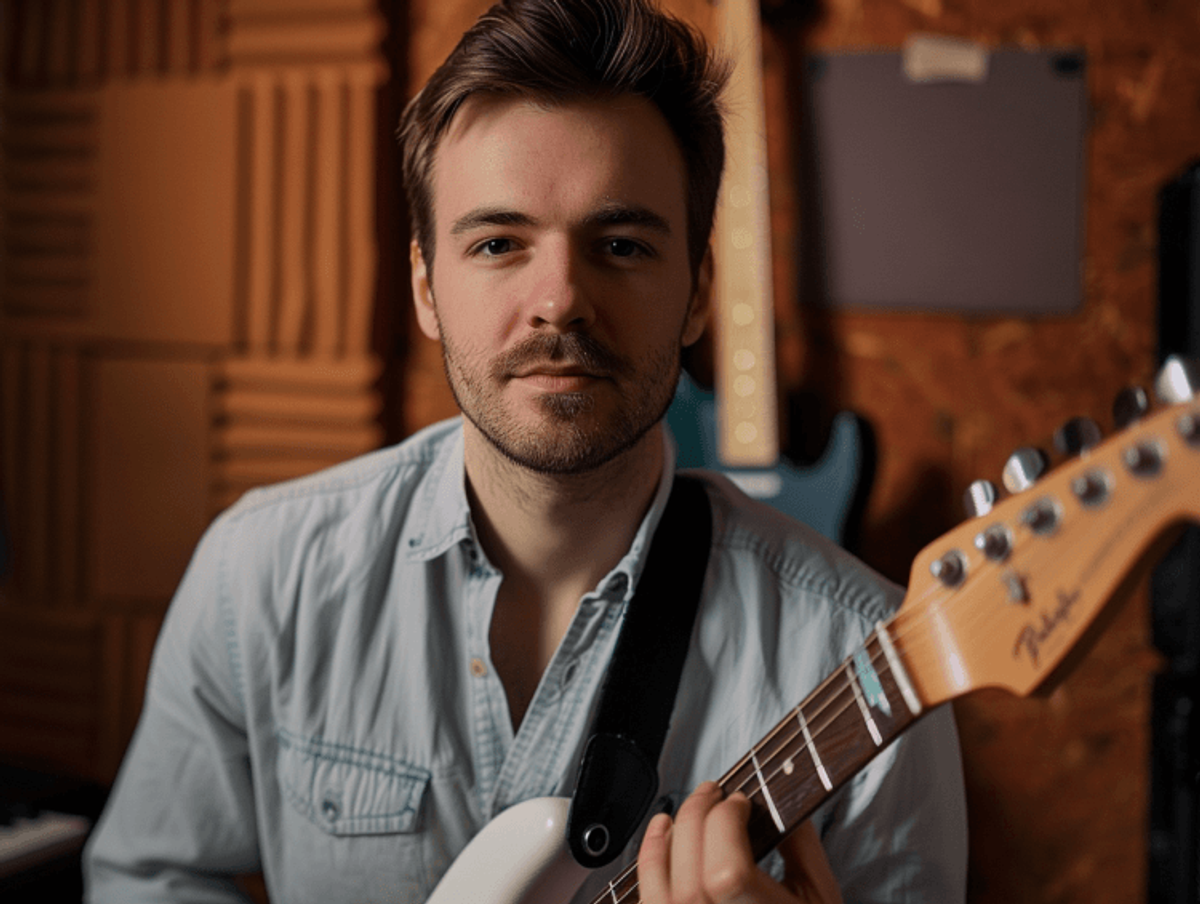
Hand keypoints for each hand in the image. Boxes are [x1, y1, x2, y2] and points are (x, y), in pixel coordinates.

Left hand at [637, 781, 842, 903]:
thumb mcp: (820, 896)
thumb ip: (802, 848)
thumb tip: (777, 799)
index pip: (727, 874)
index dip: (728, 826)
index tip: (741, 801)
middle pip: (691, 873)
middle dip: (698, 817)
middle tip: (714, 793)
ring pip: (661, 888)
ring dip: (665, 838)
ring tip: (679, 811)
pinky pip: (649, 900)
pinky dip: (649, 862)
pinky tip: (660, 836)